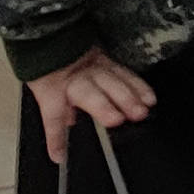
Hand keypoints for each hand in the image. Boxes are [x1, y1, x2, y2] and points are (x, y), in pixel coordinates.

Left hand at [28, 48, 154, 161]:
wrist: (52, 38)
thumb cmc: (49, 70)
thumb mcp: (44, 91)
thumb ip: (59, 111)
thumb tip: (70, 125)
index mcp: (54, 91)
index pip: (53, 116)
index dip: (56, 137)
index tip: (59, 155)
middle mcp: (76, 80)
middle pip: (90, 95)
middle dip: (104, 107)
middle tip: (118, 120)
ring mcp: (94, 69)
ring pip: (112, 83)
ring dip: (128, 97)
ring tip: (141, 111)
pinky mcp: (108, 62)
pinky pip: (126, 74)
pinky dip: (139, 86)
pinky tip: (149, 97)